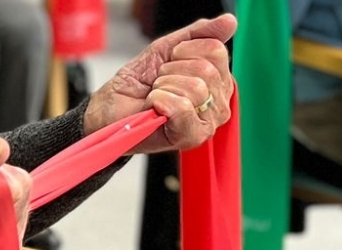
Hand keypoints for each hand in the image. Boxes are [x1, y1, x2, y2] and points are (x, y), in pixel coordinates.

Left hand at [84, 14, 238, 154]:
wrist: (112, 108)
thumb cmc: (139, 83)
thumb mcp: (167, 49)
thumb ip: (199, 33)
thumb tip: (229, 21)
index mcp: (218, 80)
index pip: (216, 50)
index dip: (184, 50)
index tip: (169, 61)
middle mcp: (219, 103)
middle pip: (207, 70)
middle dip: (172, 70)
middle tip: (160, 82)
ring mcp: (208, 123)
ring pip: (196, 89)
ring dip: (164, 87)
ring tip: (156, 96)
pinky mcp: (191, 137)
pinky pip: (183, 107)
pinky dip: (160, 100)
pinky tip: (154, 106)